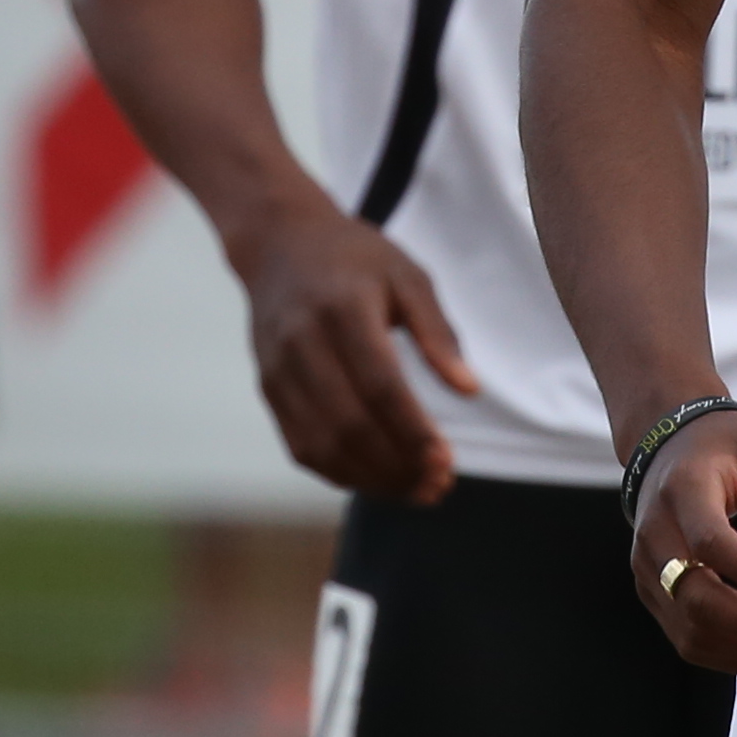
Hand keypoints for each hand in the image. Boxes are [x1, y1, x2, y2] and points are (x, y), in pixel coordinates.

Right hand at [234, 198, 473, 501]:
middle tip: (437, 486)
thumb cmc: (355, 259)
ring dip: (370, 479)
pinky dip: (340, 472)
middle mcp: (302, 343)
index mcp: (342, 310)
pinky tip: (377, 479)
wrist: (280, 245)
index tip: (446, 462)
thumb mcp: (407, 275)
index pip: (380, 386)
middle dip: (396, 465)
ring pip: (322, 444)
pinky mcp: (268, 389)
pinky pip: (301, 446)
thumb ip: (438, 332)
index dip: (412, 431)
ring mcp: (278, 370)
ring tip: (415, 491)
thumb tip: (468, 389)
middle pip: (349, 424)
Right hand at [633, 410, 736, 673]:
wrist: (673, 451)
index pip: (709, 543)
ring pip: (693, 629)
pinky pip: (690, 638)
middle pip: (698, 599)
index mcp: (682, 491)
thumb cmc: (728, 449)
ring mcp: (649, 571)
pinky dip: (735, 654)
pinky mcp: (655, 595)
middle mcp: (655, 536)